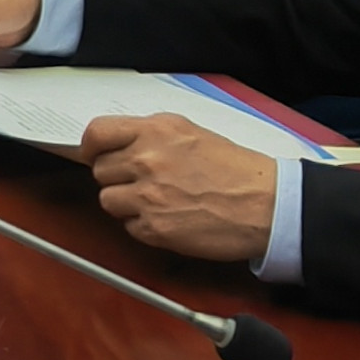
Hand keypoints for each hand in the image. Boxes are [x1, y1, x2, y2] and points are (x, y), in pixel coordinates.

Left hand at [78, 115, 279, 262]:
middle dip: (117, 177)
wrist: (268, 205)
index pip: (96, 133)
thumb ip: (149, 135)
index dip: (91, 147)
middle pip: (100, 170)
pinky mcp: (154, 228)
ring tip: (158, 201)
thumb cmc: (237, 170)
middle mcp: (146, 160)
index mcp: (155, 131)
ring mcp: (148, 195)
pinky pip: (129, 226)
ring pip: (108, 200)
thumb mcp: (191, 133)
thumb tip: (115, 143)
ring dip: (127, 203)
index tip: (95, 154)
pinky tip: (171, 218)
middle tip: (143, 181)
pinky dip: (144, 225)